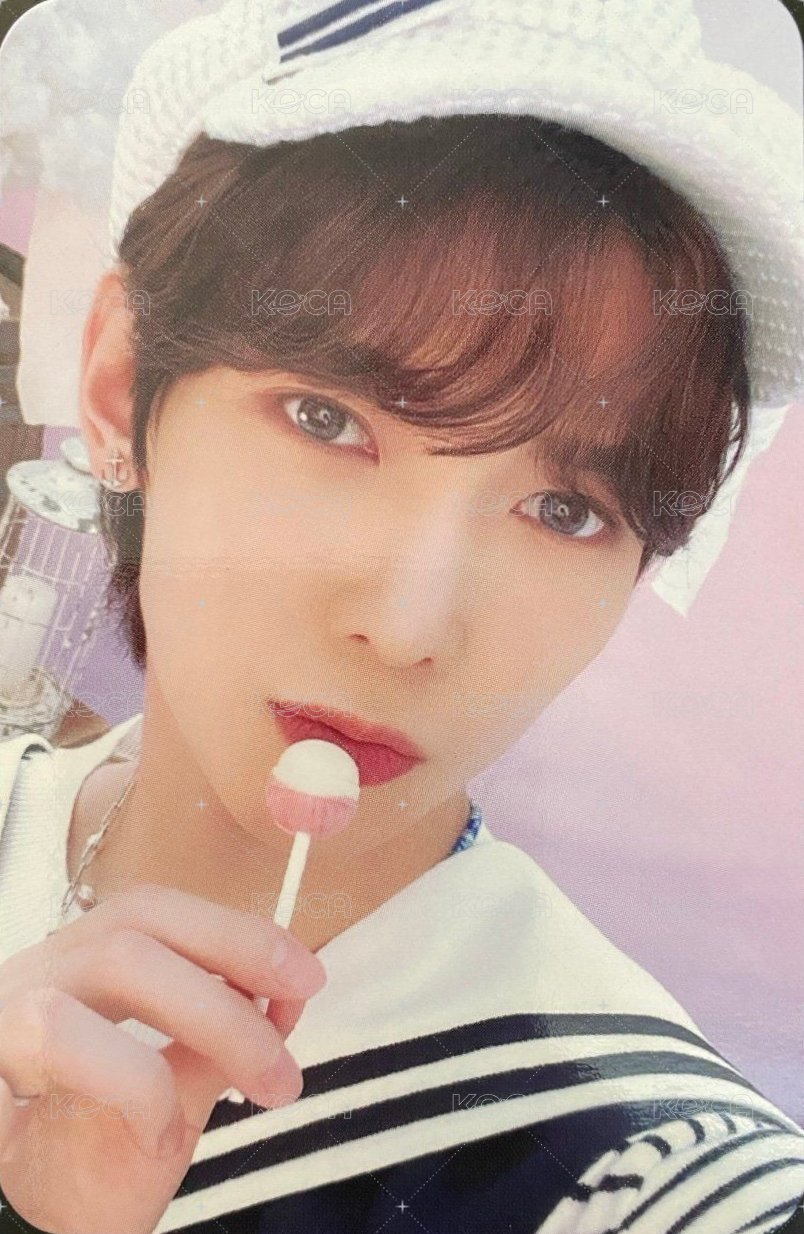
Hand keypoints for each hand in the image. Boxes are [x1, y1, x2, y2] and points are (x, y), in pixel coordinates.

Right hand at [0, 884, 325, 1233]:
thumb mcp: (173, 1095)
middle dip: (235, 964)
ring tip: (256, 1088)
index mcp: (76, 969)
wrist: (24, 1233)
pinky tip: (158, 1135)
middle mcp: (33, 977)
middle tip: (299, 1023)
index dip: (234, 930)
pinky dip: (137, 1086)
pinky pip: (63, 1042)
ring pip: (114, 963)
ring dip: (210, 1020)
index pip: (154, 912)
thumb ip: (217, 1038)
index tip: (306, 973)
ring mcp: (3, 1016)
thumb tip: (286, 995)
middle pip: (134, 926)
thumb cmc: (90, 1163)